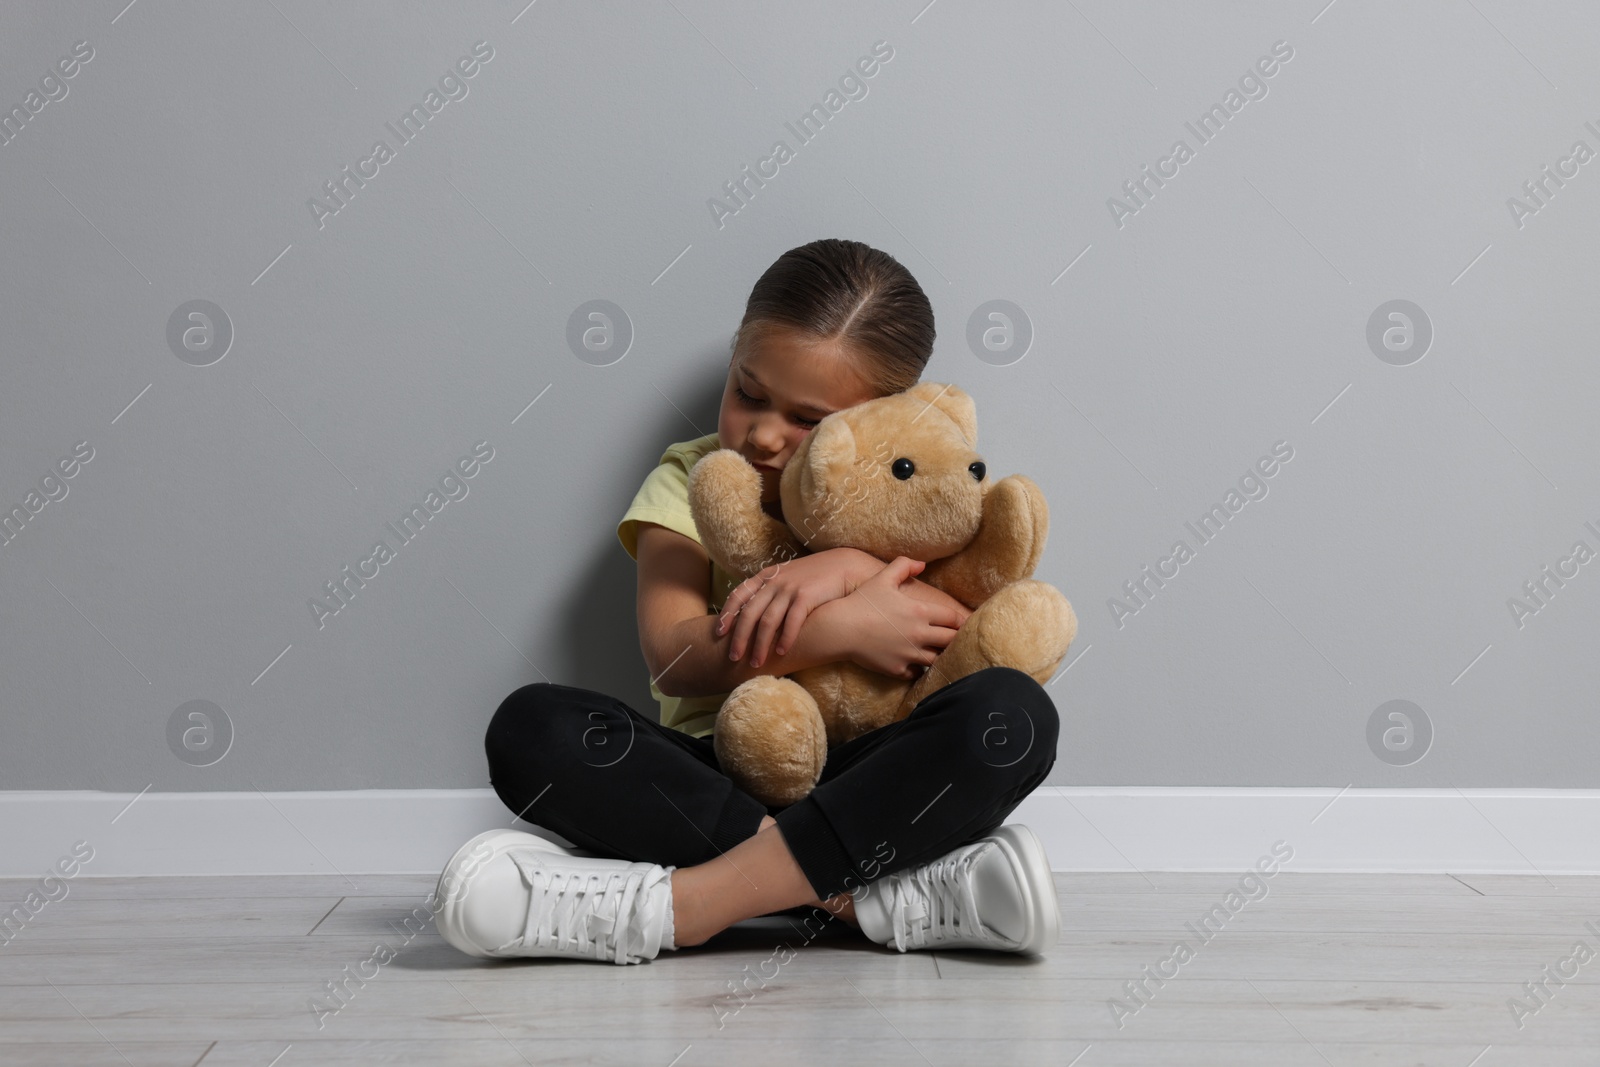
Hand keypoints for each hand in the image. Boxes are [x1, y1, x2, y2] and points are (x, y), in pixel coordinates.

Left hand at [715, 547, 880, 667]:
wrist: (843, 566)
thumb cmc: (813, 578)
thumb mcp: (786, 578)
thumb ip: (770, 592)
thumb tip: (751, 617)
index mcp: (766, 576)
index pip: (738, 595)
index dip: (727, 614)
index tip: (718, 633)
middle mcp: (774, 581)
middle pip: (749, 613)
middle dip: (739, 638)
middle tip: (733, 658)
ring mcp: (790, 588)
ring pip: (767, 621)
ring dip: (760, 645)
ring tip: (756, 663)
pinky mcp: (807, 596)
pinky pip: (791, 621)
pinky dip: (785, 639)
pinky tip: (781, 653)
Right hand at [832, 556, 967, 680]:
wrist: (840, 628)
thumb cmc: (862, 601)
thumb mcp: (883, 578)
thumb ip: (904, 566)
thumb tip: (922, 564)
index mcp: (920, 612)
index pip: (954, 619)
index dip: (960, 620)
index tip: (962, 623)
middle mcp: (919, 634)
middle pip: (952, 640)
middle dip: (955, 639)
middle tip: (955, 638)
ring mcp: (909, 654)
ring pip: (937, 659)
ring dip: (939, 655)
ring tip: (937, 651)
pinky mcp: (898, 669)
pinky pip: (917, 673)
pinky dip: (918, 668)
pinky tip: (914, 662)